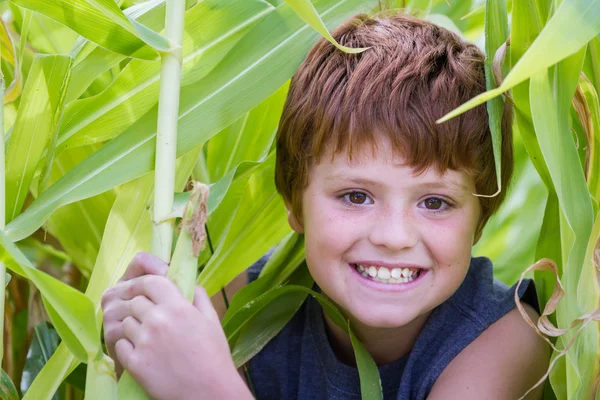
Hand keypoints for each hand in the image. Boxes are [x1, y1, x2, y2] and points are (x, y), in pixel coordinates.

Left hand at [101, 252, 250, 399]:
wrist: (209, 391)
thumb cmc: (214, 356)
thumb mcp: (212, 321)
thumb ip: (200, 297)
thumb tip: (189, 284)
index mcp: (178, 307)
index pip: (150, 282)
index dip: (144, 283)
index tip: (144, 289)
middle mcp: (157, 320)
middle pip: (136, 302)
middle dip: (141, 308)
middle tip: (150, 318)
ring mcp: (143, 342)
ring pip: (126, 323)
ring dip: (134, 327)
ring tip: (147, 338)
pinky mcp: (134, 363)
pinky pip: (119, 345)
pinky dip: (127, 347)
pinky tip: (142, 352)